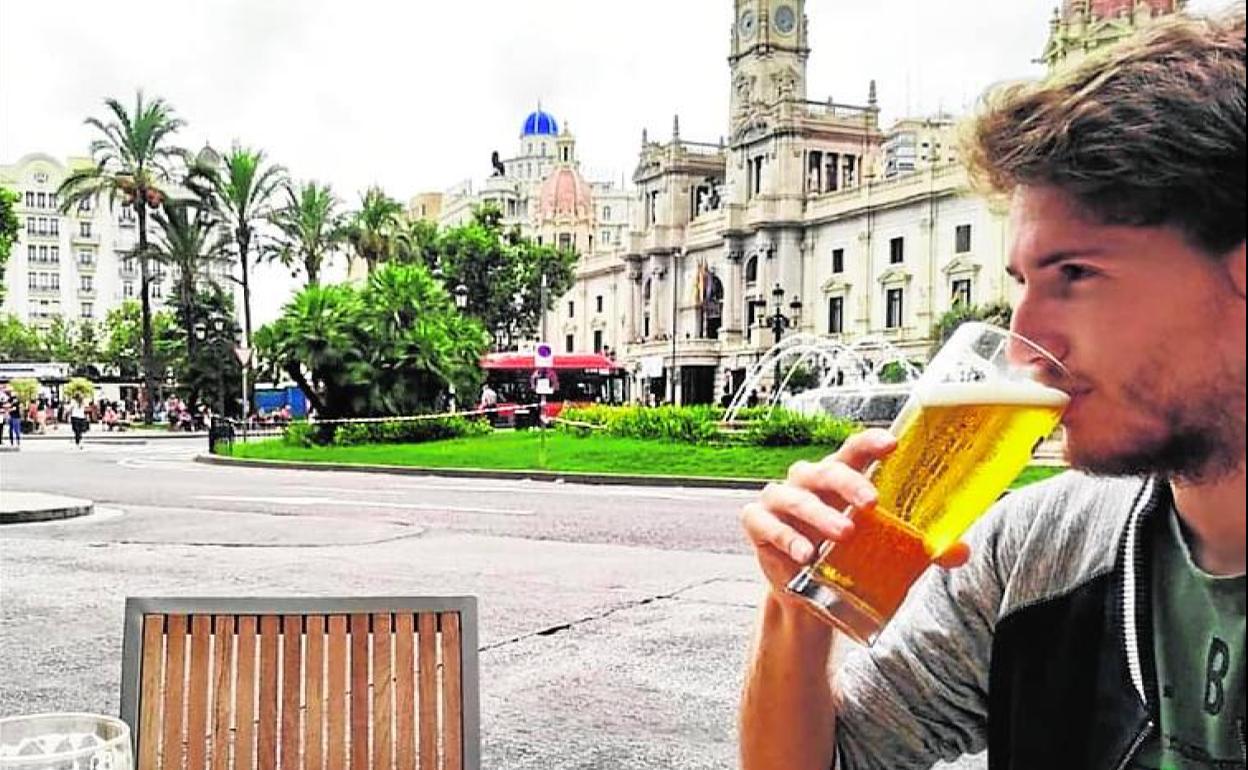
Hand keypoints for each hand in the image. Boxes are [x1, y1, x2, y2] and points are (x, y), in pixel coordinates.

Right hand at [740, 429, 970, 604]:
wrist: (807, 595)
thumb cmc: (848, 557)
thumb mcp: (885, 552)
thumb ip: (921, 549)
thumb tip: (960, 551)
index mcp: (840, 478)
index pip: (855, 450)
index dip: (871, 442)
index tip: (892, 444)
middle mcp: (808, 481)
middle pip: (826, 470)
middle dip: (849, 483)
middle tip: (872, 503)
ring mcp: (780, 500)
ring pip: (795, 496)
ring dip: (819, 514)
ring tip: (843, 535)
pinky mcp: (757, 523)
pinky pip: (766, 523)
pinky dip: (785, 537)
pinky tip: (804, 555)